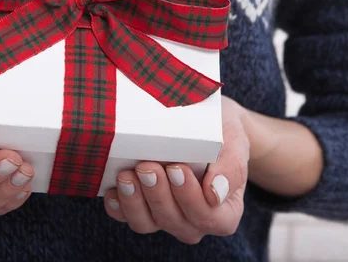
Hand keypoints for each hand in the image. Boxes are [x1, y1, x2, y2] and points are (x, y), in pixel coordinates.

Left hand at [103, 97, 249, 242]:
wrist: (205, 123)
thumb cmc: (223, 132)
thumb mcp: (235, 141)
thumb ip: (232, 167)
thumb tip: (215, 194)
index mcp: (224, 212)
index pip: (208, 217)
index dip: (190, 197)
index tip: (177, 168)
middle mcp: (194, 221)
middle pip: (174, 221)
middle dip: (158, 195)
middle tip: (147, 167)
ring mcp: (165, 217)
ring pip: (146, 223)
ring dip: (134, 202)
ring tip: (126, 175)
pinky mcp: (142, 208)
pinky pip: (126, 216)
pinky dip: (118, 206)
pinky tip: (112, 188)